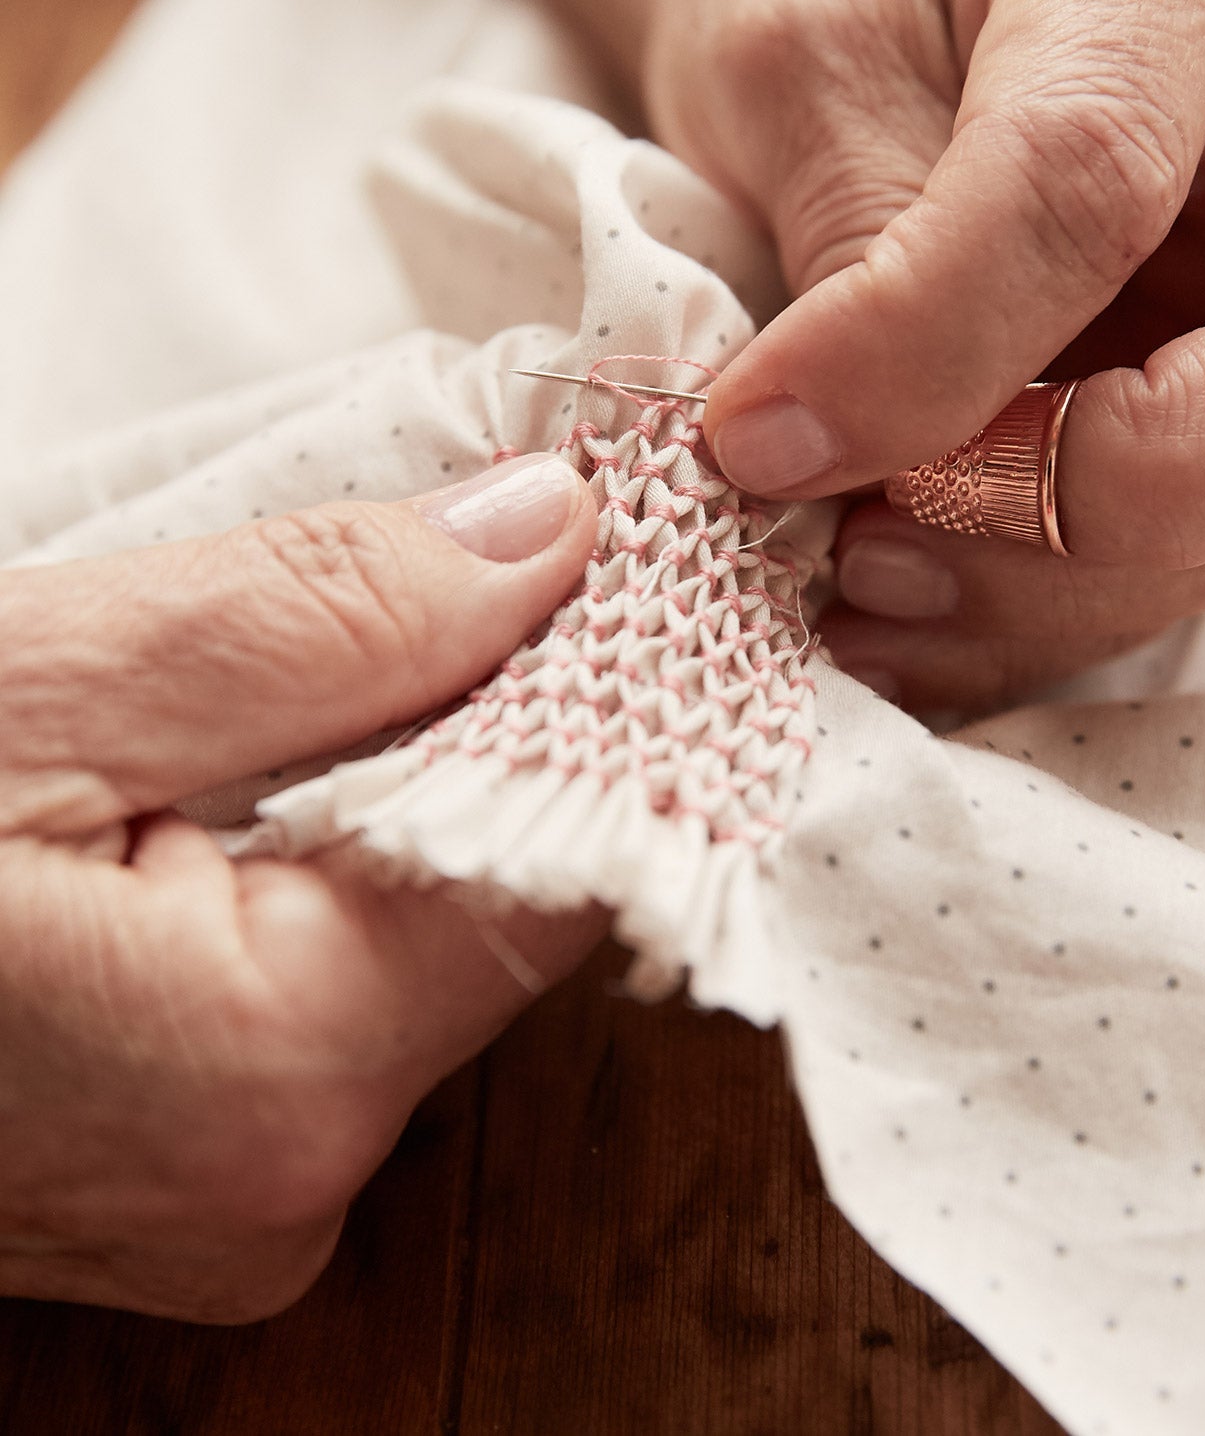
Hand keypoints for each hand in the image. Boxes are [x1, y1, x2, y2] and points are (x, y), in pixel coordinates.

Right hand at [0, 455, 602, 1321]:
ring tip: (347, 657)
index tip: (615, 562)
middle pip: (504, 902)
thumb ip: (321, 616)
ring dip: (408, 786)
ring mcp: (239, 1199)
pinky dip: (337, 861)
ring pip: (422, 940)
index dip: (611, 698)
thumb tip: (550, 536)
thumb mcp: (32, 687)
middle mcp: (288, 1182)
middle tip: (469, 567)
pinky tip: (283, 765)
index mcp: (278, 1074)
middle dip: (498, 727)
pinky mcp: (193, 1169)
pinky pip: (337, 987)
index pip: (582, 860)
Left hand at [517, 0, 1204, 710]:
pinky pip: (1193, 565)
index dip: (927, 345)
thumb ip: (851, 236)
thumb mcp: (803, 58)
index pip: (1099, 181)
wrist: (882, 5)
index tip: (760, 438)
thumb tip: (832, 458)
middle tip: (874, 542)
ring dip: (1055, 592)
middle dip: (1093, 503)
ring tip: (860, 584)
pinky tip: (902, 622)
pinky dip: (1040, 623)